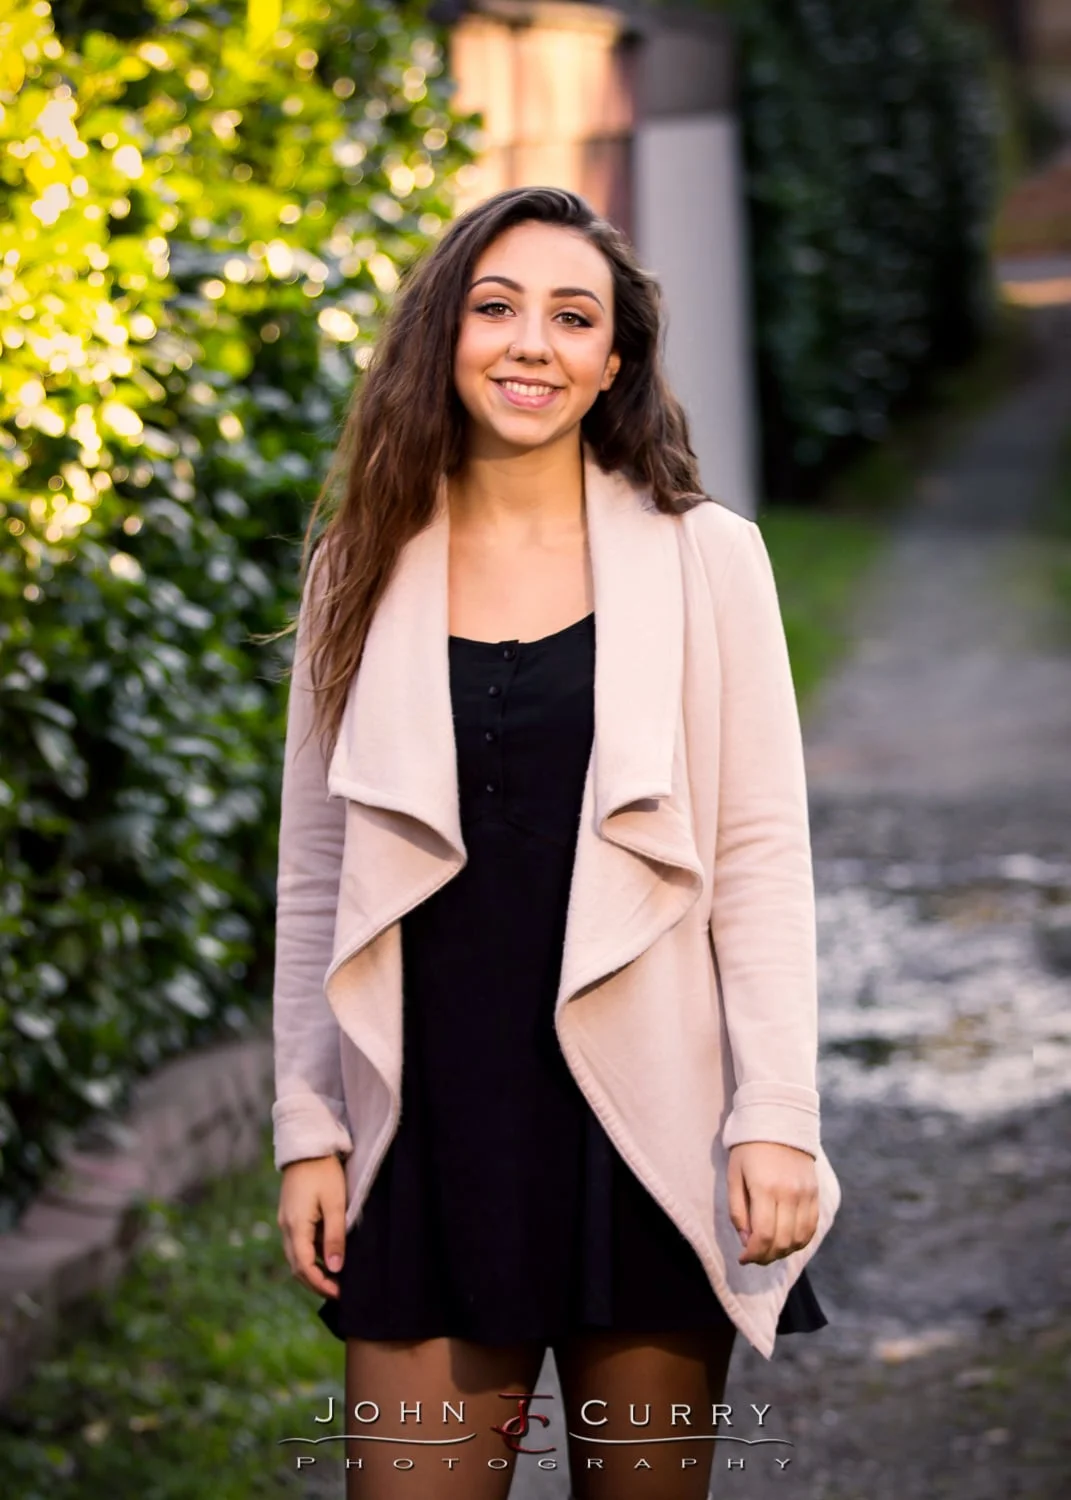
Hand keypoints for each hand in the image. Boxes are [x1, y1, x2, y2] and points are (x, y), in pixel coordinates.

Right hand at [277, 1154, 347, 1297]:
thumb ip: (335, 1237)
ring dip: (312, 1270)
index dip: (321, 1284)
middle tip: (338, 1292)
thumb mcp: (335, 1204)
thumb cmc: (324, 1172)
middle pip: (297, 1266)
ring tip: (335, 1278)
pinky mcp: (290, 1214)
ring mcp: (286, 1221)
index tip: (339, 1293)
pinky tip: (327, 1255)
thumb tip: (335, 1268)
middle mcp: (286, 1227)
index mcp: (295, 1226)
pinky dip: (311, 1255)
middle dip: (315, 1283)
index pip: (304, 1267)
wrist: (306, 1145)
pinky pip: (298, 1243)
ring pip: (296, 1256)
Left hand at [727, 1141, 818, 1265]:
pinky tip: (786, 1241)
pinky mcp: (815, 1193)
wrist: (779, 1120)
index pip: (764, 1236)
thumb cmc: (749, 1149)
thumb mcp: (734, 1175)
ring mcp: (806, 1194)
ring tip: (768, 1250)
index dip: (753, 1254)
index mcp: (765, 1188)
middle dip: (766, 1257)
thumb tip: (746, 1240)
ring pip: (799, 1239)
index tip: (742, 1259)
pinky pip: (811, 1227)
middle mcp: (789, 1194)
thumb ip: (737, 1210)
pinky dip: (799, 1241)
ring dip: (783, 1252)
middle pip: (783, 1242)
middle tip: (754, 1257)